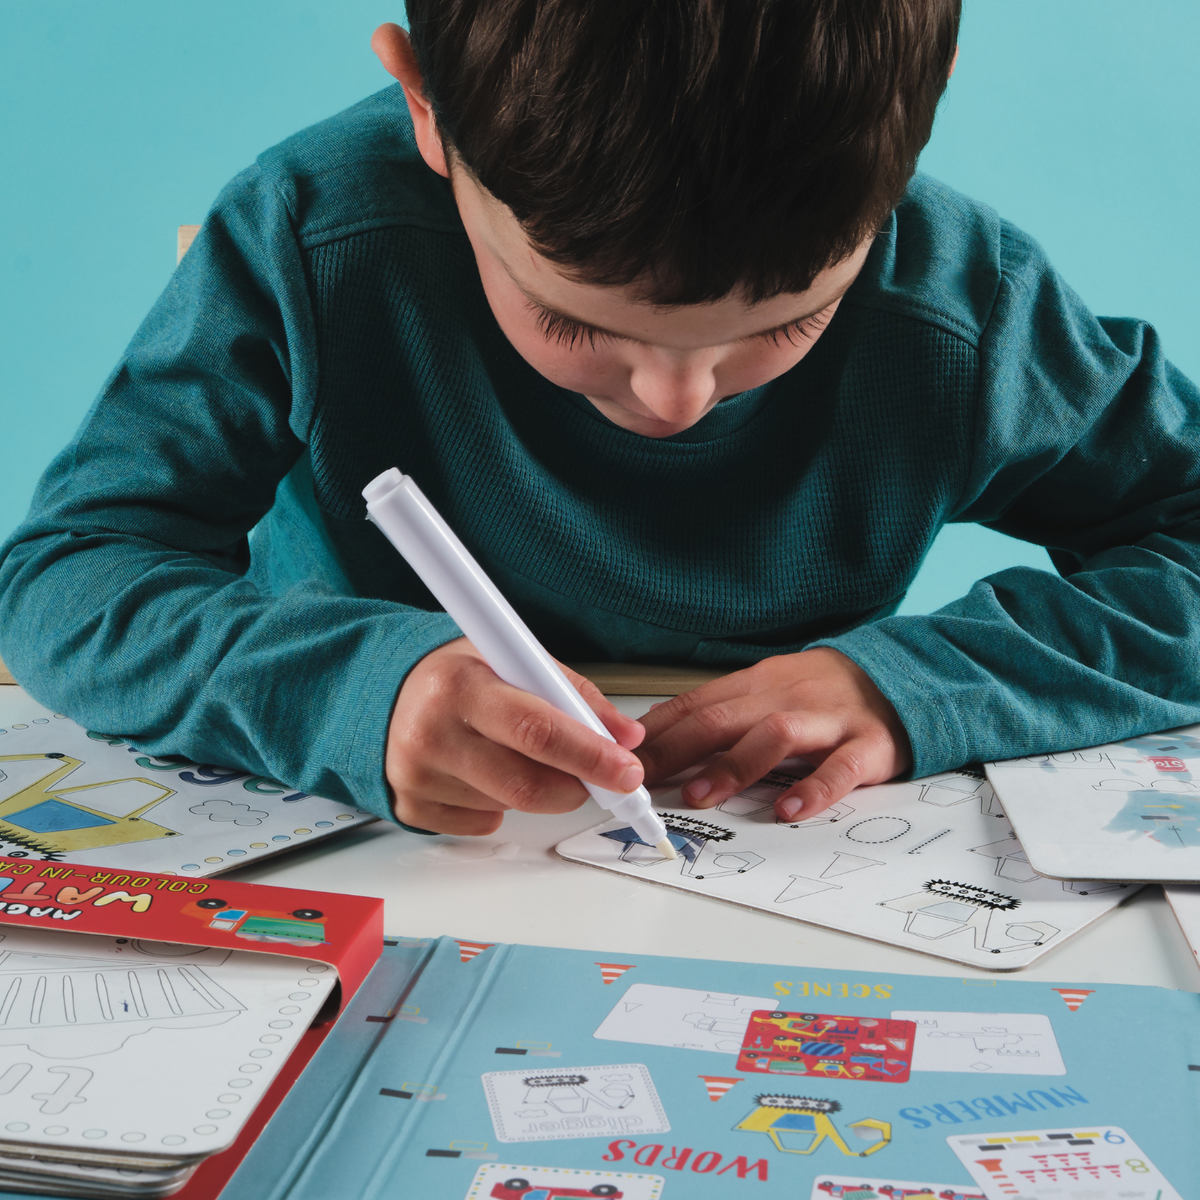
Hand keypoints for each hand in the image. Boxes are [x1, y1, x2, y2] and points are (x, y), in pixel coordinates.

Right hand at [385, 638, 645, 834]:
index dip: (590, 755)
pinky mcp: (410, 807)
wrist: (382, 691)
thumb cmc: (455, 674)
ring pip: (509, 806)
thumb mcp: (513, 659)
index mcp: (460, 685)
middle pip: (527, 784)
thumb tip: (625, 736)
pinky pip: (484, 822)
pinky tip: (484, 770)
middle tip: (597, 775)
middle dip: (576, 785)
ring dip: (536, 789)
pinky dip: (501, 804)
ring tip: (515, 750)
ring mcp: (417, 775)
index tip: (626, 771)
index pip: (537, 729)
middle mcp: (431, 731)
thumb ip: (574, 693)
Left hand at [636, 648, 911, 820]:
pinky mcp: (868, 746)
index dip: (655, 730)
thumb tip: (659, 735)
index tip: (618, 754)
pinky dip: (814, 789)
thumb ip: (722, 712)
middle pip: (723, 717)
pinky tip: (789, 809)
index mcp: (757, 685)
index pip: (695, 704)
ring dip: (732, 765)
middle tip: (640, 779)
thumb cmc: (822, 693)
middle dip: (676, 748)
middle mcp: (786, 698)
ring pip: (775, 735)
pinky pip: (840, 768)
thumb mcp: (768, 691)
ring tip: (698, 795)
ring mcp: (827, 721)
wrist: (903, 677)